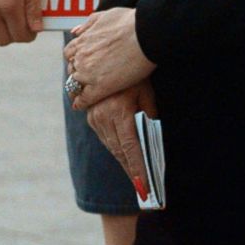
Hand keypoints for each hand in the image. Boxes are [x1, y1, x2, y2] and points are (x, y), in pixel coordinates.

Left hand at [63, 7, 155, 107]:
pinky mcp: (101, 87)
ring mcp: (89, 73)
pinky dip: (81, 103)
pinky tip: (82, 105)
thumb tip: (76, 32)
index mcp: (82, 41)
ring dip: (79, 88)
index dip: (76, 59)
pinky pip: (84, 99)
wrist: (145, 33)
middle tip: (86, 78)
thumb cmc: (130, 22)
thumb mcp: (104, 15)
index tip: (82, 63)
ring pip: (76, 85)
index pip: (69, 54)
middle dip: (77, 72)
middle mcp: (82, 57)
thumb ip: (88, 24)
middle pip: (72, 69)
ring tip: (84, 93)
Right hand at [87, 80, 157, 196]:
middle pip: (119, 151)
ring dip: (124, 161)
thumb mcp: (147, 93)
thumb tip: (153, 141)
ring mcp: (94, 117)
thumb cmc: (137, 73)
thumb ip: (150, 116)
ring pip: (111, 146)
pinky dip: (116, 148)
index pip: (130, 148)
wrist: (110, 55)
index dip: (137, 169)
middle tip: (143, 189)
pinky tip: (125, 156)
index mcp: (119, 112)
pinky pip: (105, 137)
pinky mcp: (91, 115)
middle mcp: (103, 117)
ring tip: (137, 177)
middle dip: (131, 170)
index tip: (144, 187)